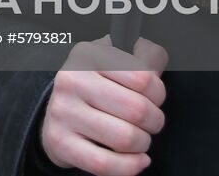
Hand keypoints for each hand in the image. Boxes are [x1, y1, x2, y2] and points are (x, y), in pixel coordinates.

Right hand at [40, 36, 167, 175]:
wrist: (61, 109)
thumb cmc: (98, 83)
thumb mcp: (119, 59)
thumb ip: (147, 56)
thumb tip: (156, 66)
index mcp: (88, 54)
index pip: (143, 78)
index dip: (158, 93)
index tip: (154, 98)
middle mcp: (71, 79)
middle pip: (136, 110)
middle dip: (154, 121)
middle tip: (150, 121)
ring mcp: (63, 112)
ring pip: (125, 138)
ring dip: (143, 143)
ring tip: (139, 138)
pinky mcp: (60, 142)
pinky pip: (104, 163)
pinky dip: (130, 166)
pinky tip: (137, 159)